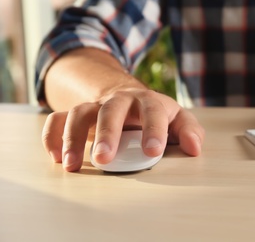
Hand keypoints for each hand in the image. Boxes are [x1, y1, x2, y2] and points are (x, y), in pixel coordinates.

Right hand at [41, 89, 204, 171]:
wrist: (127, 96)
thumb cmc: (155, 113)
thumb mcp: (177, 118)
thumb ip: (189, 130)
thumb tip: (194, 148)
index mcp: (148, 101)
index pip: (152, 111)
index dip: (153, 129)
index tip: (152, 151)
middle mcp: (120, 101)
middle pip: (111, 110)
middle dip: (107, 133)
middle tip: (104, 159)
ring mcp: (96, 106)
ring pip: (80, 113)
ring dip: (73, 138)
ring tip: (73, 165)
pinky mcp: (78, 114)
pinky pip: (58, 119)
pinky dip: (52, 136)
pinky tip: (57, 158)